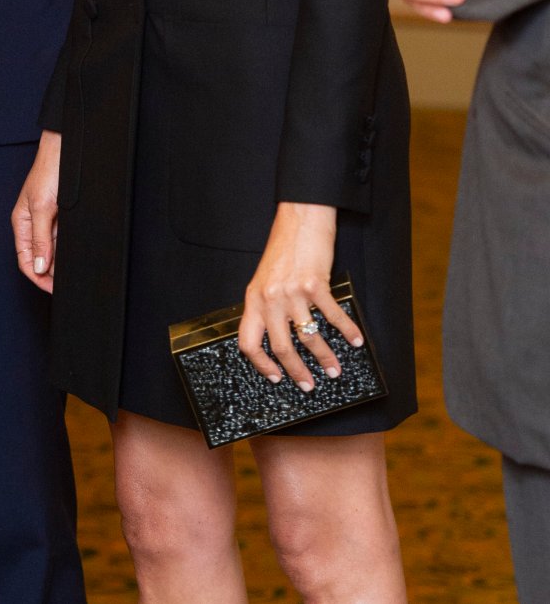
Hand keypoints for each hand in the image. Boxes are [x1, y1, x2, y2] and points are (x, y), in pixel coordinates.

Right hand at [12, 131, 61, 294]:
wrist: (66, 150)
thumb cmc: (49, 171)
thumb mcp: (42, 207)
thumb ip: (41, 239)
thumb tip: (39, 267)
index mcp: (22, 223)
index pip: (26, 260)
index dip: (38, 277)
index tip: (53, 288)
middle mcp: (34, 225)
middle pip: (40, 258)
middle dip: (51, 273)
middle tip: (67, 283)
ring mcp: (48, 221)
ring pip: (52, 251)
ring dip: (59, 262)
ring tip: (73, 272)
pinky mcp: (61, 216)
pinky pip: (62, 240)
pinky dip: (68, 250)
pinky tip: (76, 254)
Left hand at [238, 203, 361, 389]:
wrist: (300, 217)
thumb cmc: (284, 247)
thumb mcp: (265, 278)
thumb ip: (267, 304)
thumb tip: (278, 336)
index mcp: (254, 298)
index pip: (248, 341)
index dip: (260, 364)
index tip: (274, 377)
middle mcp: (270, 298)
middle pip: (280, 347)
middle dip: (296, 371)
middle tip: (308, 385)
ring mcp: (292, 292)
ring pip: (308, 337)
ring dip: (324, 357)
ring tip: (334, 370)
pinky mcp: (314, 284)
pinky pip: (332, 316)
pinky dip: (346, 330)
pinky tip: (355, 340)